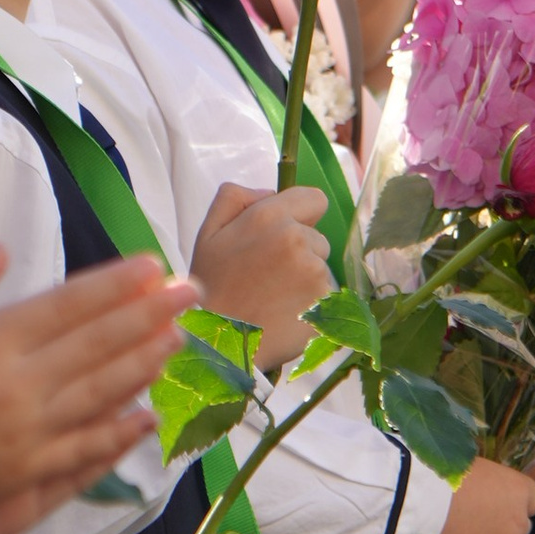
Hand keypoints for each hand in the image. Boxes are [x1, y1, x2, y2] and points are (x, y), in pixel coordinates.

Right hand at [0, 250, 188, 533]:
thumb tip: (1, 250)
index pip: (70, 305)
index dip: (117, 284)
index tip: (154, 265)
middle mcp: (19, 385)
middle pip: (99, 343)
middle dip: (150, 313)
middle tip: (192, 291)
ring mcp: (27, 433)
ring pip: (102, 392)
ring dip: (146, 363)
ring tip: (180, 338)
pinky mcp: (24, 473)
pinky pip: (85, 449)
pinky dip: (119, 430)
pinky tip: (145, 414)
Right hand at [190, 181, 331, 369]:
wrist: (219, 343)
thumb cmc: (212, 287)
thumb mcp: (208, 232)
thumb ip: (235, 197)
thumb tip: (271, 190)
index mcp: (271, 216)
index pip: (314, 198)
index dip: (300, 215)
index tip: (281, 235)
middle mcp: (299, 240)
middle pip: (317, 237)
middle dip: (299, 251)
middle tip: (266, 274)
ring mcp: (315, 273)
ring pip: (320, 268)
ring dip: (304, 279)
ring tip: (272, 297)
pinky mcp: (326, 303)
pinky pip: (325, 296)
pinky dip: (310, 304)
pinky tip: (284, 313)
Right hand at [427, 457, 534, 533]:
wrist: (412, 501)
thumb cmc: (438, 474)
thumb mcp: (475, 464)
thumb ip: (505, 479)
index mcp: (520, 492)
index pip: (532, 503)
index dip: (511, 506)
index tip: (489, 505)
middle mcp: (518, 524)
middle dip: (499, 532)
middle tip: (466, 525)